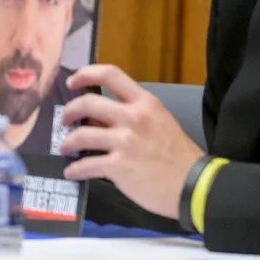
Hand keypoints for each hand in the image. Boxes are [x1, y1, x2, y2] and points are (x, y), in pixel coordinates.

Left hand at [59, 64, 204, 219]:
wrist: (194, 185)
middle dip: (70, 111)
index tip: (72, 82)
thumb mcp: (159, 122)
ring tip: (65, 147)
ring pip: (81, 135)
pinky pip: (86, 165)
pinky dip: (75, 169)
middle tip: (65, 120)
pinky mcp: (118, 166)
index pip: (110, 74)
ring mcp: (124, 142)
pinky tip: (72, 172)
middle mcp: (133, 118)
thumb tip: (99, 118)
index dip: (85, 74)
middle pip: (88, 103)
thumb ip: (132, 115)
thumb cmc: (178, 154)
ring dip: (68, 142)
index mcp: (145, 103)